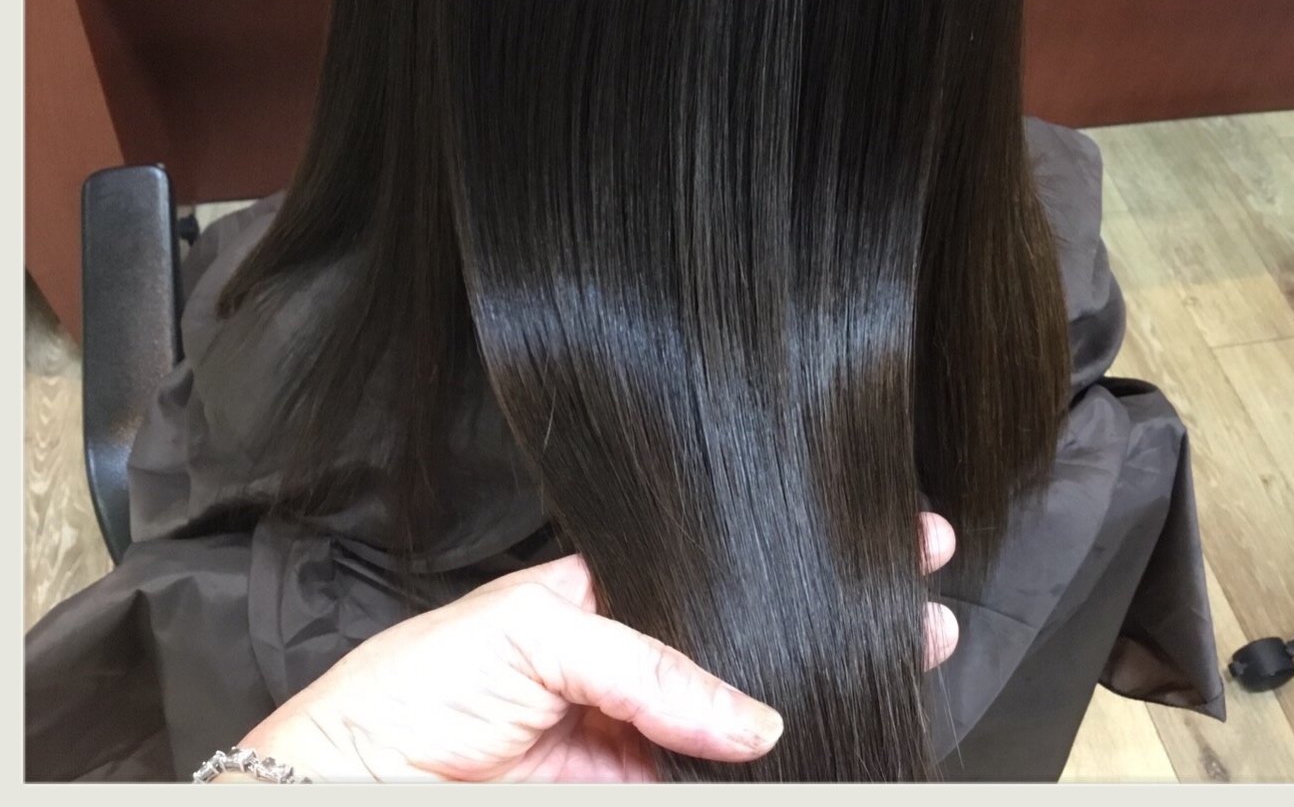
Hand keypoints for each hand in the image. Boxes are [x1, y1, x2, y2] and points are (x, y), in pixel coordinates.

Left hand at [234, 514, 959, 782]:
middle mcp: (639, 668)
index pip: (717, 570)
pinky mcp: (640, 791)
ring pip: (751, 716)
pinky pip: (718, 779)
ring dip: (825, 693)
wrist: (353, 788)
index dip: (788, 552)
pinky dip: (776, 761)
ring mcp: (645, 737)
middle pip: (753, 641)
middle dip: (836, 619)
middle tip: (919, 605)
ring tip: (906, 658)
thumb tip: (752, 718)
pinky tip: (823, 737)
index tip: (870, 533)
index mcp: (608, 601)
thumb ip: (645, 664)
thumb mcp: (527, 633)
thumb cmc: (415, 690)